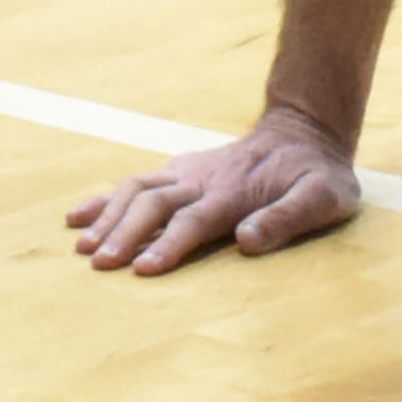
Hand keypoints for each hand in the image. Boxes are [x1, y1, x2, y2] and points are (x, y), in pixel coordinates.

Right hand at [68, 108, 362, 273]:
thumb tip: (247, 241)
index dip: (168, 245)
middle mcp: (203, 178)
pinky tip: (78, 216)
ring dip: (108, 216)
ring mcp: (187, 171)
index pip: (194, 220)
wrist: (304, 132)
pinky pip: (134, 181)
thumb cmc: (317, 176)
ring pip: (137, 189)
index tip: (142, 270)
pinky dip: (104, 198)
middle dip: (125, 233)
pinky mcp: (178, 170)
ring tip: (82, 246)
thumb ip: (288, 218)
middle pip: (155, 203)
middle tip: (98, 264)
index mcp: (235, 192)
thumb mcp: (323, 198)